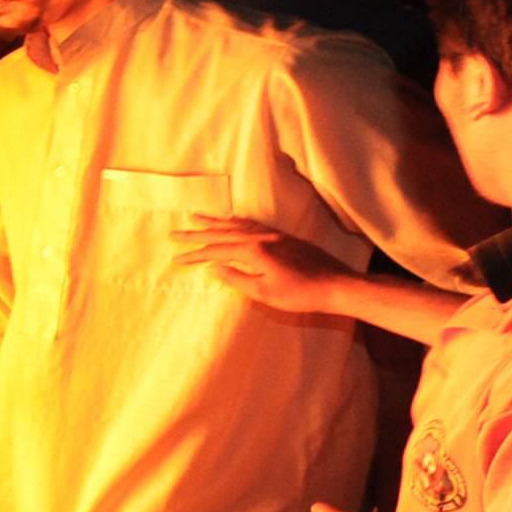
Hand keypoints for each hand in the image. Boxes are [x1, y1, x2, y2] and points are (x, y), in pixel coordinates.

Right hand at [179, 215, 346, 314]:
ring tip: (196, 217)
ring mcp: (273, 235)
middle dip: (196, 233)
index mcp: (253, 251)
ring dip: (215, 221)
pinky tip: (232, 221)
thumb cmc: (300, 294)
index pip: (216, 251)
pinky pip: (252, 223)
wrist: (336, 285)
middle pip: (222, 233)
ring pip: (237, 224)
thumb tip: (214, 268)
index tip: (176, 260)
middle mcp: (261, 237)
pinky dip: (236, 221)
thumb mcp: (264, 293)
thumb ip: (237, 279)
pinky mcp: (283, 237)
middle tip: (174, 232)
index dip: (194, 256)